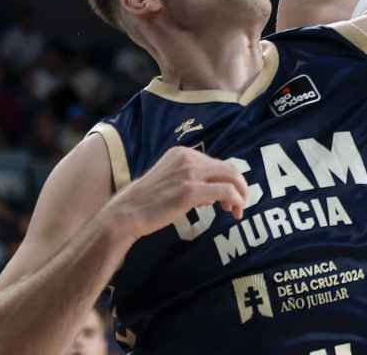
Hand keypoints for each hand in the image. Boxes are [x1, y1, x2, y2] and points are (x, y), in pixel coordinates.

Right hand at [101, 146, 247, 240]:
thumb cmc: (147, 201)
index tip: (229, 197)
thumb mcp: (171, 180)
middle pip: (228, 168)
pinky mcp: (190, 191)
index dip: (227, 180)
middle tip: (241, 203)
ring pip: (231, 178)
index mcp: (182, 152)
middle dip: (240, 185)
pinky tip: (233, 212)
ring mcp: (189, 173)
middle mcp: (187, 158)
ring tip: (237, 210)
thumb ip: (193, 180)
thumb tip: (217, 194)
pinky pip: (226, 192)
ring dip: (240, 194)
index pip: (216, 163)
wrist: (126, 213)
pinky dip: (235, 201)